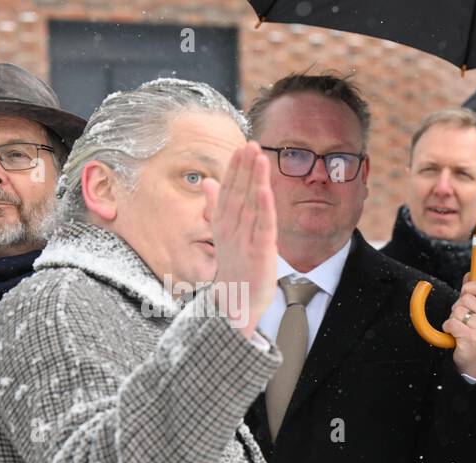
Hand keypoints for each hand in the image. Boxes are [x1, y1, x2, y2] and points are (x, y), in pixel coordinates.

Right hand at [204, 141, 276, 338]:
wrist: (235, 305)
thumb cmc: (233, 269)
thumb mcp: (224, 236)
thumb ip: (216, 208)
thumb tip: (209, 182)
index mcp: (223, 224)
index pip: (229, 191)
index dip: (235, 169)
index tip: (242, 148)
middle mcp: (231, 229)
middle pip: (238, 193)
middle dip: (245, 168)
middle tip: (251, 143)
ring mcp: (244, 240)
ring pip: (250, 204)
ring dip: (254, 179)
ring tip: (259, 157)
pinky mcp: (259, 252)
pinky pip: (262, 226)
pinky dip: (263, 208)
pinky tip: (265, 190)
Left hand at [444, 277, 475, 378]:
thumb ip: (475, 294)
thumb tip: (468, 274)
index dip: (469, 288)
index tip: (466, 295)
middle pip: (465, 298)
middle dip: (458, 307)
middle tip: (465, 320)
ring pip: (456, 311)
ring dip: (453, 319)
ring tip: (462, 329)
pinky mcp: (471, 338)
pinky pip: (451, 323)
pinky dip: (448, 328)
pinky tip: (456, 335)